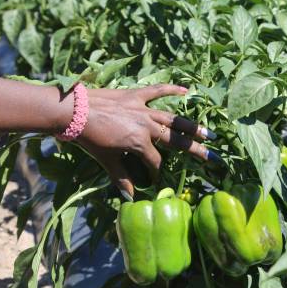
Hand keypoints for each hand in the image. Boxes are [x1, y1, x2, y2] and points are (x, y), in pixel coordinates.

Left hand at [76, 84, 218, 199]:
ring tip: (208, 133)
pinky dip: (172, 89)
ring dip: (191, 126)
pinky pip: (158, 91)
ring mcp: (143, 109)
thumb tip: (130, 198)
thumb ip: (121, 178)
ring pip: (173, 119)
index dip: (157, 172)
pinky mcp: (136, 95)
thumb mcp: (106, 160)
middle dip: (195, 150)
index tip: (156, 179)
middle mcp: (147, 126)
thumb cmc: (89, 138)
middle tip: (214, 157)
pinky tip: (187, 91)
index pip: (156, 162)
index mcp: (140, 143)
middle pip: (176, 141)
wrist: (72, 111)